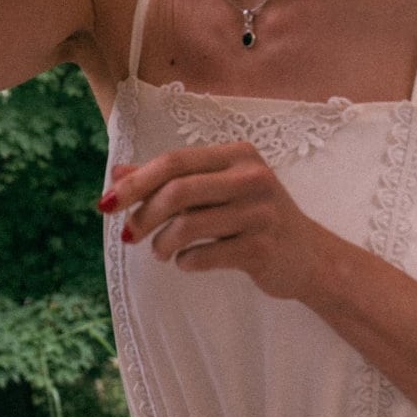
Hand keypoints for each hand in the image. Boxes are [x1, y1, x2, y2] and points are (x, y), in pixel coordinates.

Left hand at [99, 142, 334, 300]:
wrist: (310, 257)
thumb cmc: (254, 218)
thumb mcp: (218, 189)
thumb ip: (170, 179)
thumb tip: (117, 174)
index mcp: (238, 155)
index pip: (174, 161)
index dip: (136, 182)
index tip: (107, 203)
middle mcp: (252, 177)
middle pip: (178, 190)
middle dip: (143, 215)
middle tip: (129, 235)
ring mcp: (261, 213)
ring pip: (188, 225)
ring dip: (162, 243)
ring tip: (161, 251)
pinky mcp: (264, 248)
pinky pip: (205, 255)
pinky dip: (186, 261)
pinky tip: (186, 262)